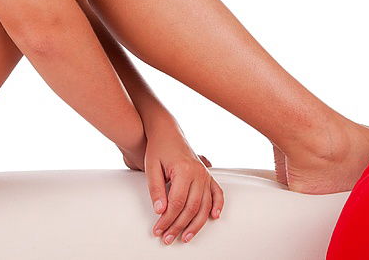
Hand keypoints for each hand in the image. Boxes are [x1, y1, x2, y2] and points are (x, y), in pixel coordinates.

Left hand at [138, 128, 223, 244]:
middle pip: (191, 208)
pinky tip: (214, 217)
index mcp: (184, 170)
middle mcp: (198, 173)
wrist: (167, 132)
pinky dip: (217, 205)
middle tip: (167, 237)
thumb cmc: (158, 148)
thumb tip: (160, 210)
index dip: (167, 219)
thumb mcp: (151, 167)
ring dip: (195, 224)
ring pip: (204, 205)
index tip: (158, 229)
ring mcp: (204, 174)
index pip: (176, 203)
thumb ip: (156, 189)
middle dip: (178, 226)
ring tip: (185, 237)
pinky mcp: (207, 175)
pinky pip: (216, 192)